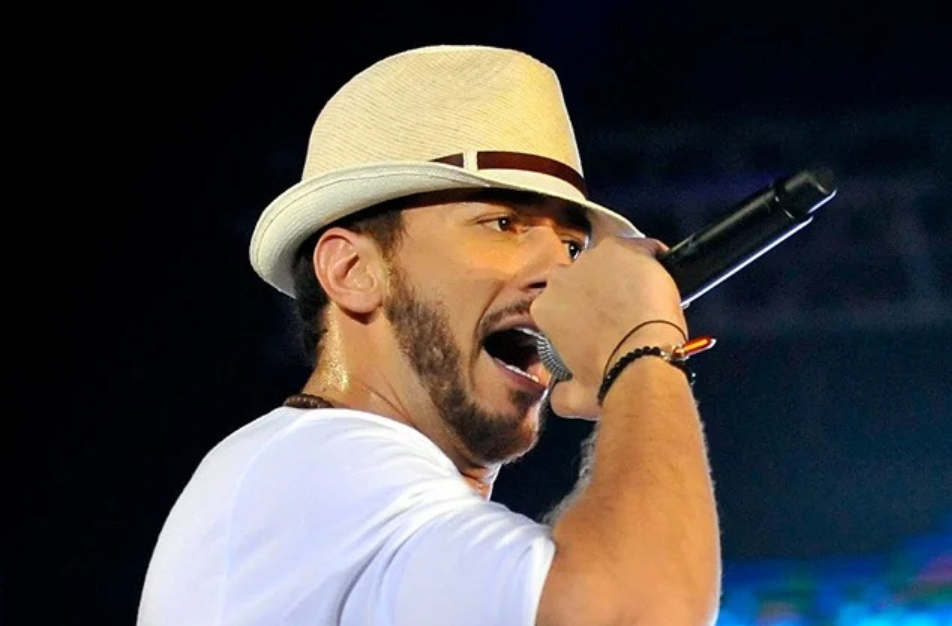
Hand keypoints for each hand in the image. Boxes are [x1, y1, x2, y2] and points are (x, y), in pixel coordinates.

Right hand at [531, 236, 687, 418]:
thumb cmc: (608, 378)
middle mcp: (563, 279)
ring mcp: (594, 261)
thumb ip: (560, 391)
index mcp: (545, 308)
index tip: (593, 321)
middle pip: (581, 276)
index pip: (558, 299)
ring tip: (642, 296)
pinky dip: (652, 257)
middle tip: (619, 310)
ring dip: (622, 273)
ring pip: (609, 260)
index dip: (577, 309)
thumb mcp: (572, 396)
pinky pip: (642, 247)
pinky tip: (661, 275)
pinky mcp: (624, 251)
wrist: (640, 363)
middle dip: (596, 289)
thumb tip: (560, 394)